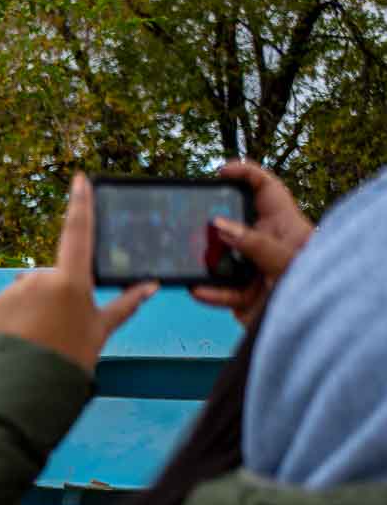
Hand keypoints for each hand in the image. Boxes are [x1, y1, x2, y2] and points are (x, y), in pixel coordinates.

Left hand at [0, 174, 156, 374]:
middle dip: (59, 293)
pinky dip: (18, 316)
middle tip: (62, 328)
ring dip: (37, 306)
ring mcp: (15, 290)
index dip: (80, 204)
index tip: (80, 180)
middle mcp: (40, 278)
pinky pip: (12, 303)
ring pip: (32, 290)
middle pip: (54, 275)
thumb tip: (150, 286)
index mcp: (71, 281)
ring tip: (42, 337)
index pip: (78, 232)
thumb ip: (124, 304)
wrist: (23, 384)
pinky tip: (23, 338)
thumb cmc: (67, 359)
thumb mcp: (100, 330)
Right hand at [193, 161, 315, 326]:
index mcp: (286, 226)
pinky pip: (219, 290)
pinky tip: (198, 290)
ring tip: (192, 260)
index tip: (221, 172)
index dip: (245, 174)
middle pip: (237, 223)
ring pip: (222, 258)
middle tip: (194, 219)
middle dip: (215, 222)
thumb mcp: (284, 262)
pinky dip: (207, 291)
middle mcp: (268, 244)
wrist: (310, 332)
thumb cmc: (312, 291)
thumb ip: (254, 244)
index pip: (266, 189)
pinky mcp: (243, 295)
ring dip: (207, 262)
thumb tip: (220, 226)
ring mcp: (254, 269)